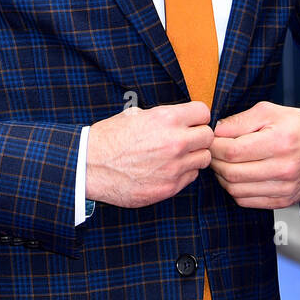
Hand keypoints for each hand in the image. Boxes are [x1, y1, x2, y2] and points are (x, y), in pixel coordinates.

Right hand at [85, 101, 214, 208]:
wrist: (90, 166)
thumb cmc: (110, 138)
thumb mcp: (135, 115)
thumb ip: (162, 117)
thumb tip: (178, 118)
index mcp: (166, 119)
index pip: (203, 112)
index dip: (198, 116)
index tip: (192, 121)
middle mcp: (175, 142)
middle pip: (209, 136)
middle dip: (200, 137)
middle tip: (188, 139)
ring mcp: (174, 166)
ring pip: (204, 159)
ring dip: (194, 156)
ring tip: (178, 156)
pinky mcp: (169, 187)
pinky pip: (191, 177)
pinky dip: (184, 173)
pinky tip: (168, 169)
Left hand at [210, 101, 299, 208]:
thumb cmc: (298, 125)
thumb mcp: (269, 111)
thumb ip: (240, 121)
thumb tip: (216, 132)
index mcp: (279, 142)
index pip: (232, 151)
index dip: (214, 146)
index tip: (210, 140)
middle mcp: (284, 168)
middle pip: (232, 173)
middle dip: (215, 162)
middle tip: (213, 152)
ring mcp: (285, 188)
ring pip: (236, 190)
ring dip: (222, 177)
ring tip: (224, 163)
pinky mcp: (284, 200)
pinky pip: (247, 201)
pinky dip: (235, 190)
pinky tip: (237, 176)